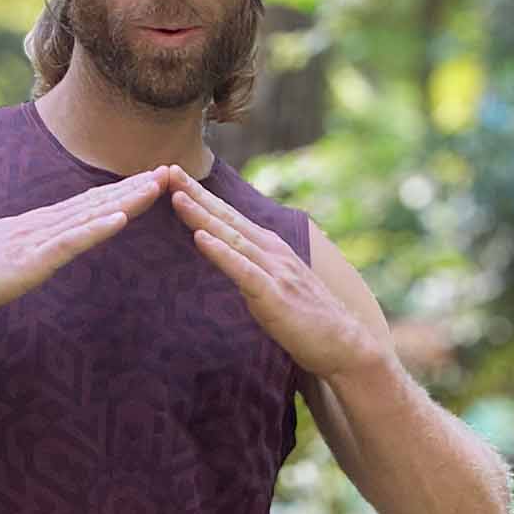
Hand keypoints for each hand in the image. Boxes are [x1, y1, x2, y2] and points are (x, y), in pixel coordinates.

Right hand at [0, 168, 170, 317]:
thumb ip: (38, 247)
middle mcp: (43, 223)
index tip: (152, 179)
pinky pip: (69, 242)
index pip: (89, 203)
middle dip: (134, 186)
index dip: (122, 190)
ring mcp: (37, 239)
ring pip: (88, 215)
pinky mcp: (31, 260)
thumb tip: (58, 245)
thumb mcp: (14, 255)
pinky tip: (118, 218)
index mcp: (41, 224)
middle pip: (96, 200)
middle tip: (170, 171)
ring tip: (155, 187)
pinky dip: (95, 229)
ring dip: (124, 200)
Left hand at [163, 166, 381, 378]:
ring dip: (203, 216)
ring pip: (231, 238)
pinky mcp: (273, 295)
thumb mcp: (275, 286)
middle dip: (197, 193)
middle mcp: (271, 252)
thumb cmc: (309, 320)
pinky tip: (200, 238)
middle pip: (227, 218)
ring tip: (177, 197)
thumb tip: (230, 262)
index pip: (229, 218)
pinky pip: (242, 271)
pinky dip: (220, 252)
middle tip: (169, 169)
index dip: (202, 196)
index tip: (176, 176)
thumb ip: (252, 270)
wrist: (344, 344)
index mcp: (269, 249)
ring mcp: (274, 271)